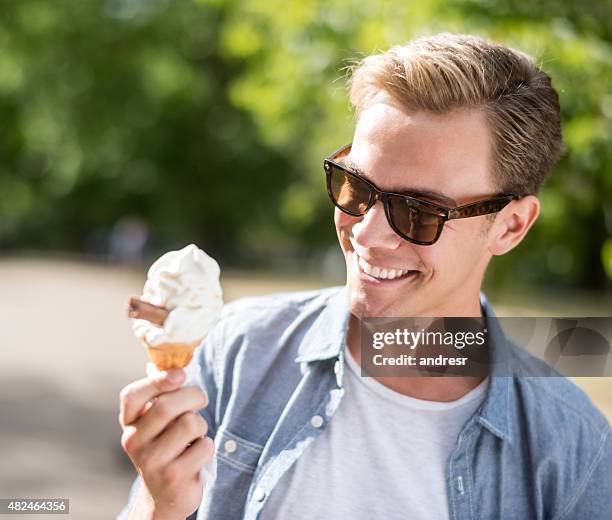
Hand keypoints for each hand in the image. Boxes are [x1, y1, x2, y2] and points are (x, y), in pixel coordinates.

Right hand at [119, 368, 213, 519]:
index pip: (131, 396)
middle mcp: (134, 442)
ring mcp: (151, 462)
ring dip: (201, 425)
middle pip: (166, 406)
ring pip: (189, 424)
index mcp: (129, 423)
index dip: (156, 381)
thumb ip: (165, 397)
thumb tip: (179, 365)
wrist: (166, 496)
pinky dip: (207, 447)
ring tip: (195, 435)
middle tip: (201, 399)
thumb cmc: (168, 446)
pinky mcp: (173, 478)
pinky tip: (196, 456)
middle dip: (193, 396)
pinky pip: (204, 446)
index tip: (180, 374)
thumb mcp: (160, 423)